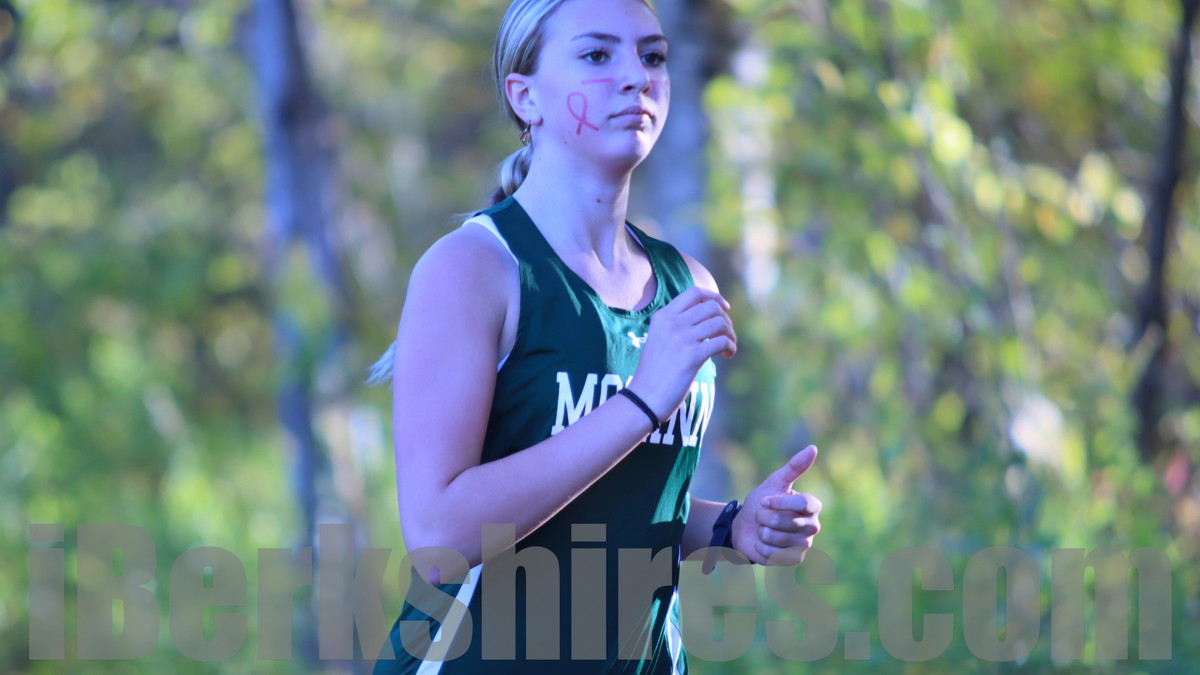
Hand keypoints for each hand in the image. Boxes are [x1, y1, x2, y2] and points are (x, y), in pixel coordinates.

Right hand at [629, 286, 736, 420]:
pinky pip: (723, 341)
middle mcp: (672, 323)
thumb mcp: (660, 339)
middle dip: (725, 319)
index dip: (714, 297)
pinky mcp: (692, 355)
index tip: (724, 308)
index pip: (694, 292)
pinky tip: (728, 355)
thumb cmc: (654, 373)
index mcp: (663, 316)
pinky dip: (731, 347)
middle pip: (711, 306)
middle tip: (725, 334)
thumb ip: (676, 326)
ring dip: (730, 334)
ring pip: (720, 322)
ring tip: (728, 347)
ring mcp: (682, 338)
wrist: (644, 397)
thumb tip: (707, 319)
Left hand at [733, 445, 821, 564]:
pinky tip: (763, 544)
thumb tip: (813, 448)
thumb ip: (794, 467)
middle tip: (762, 516)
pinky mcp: (794, 559)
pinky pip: (775, 555)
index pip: (804, 503)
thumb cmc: (762, 502)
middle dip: (765, 518)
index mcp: (812, 505)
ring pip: (779, 539)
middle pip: (788, 522)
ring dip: (762, 533)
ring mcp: (804, 544)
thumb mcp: (774, 482)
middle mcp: (812, 525)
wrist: (746, 527)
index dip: (780, 503)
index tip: (763, 500)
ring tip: (762, 529)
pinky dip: (762, 548)